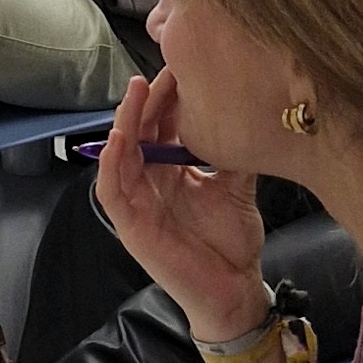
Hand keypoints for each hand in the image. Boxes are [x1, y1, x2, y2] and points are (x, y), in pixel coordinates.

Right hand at [96, 72, 266, 342]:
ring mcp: (136, 202)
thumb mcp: (236, 190)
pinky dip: (111, 163)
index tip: (179, 71)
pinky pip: (110, 189)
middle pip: (139, 132)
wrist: (234, 292)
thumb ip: (233, 156)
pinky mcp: (129, 224)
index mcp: (170, 170)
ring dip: (124, 121)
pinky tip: (119, 140)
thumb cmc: (232, 245)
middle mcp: (149, 180)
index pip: (161, 126)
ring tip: (135, 93)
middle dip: (144, 101)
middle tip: (156, 73)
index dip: (166, 99)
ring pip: (120, 153)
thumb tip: (251, 117)